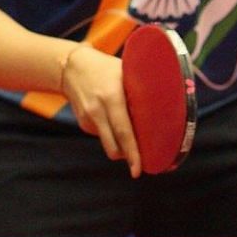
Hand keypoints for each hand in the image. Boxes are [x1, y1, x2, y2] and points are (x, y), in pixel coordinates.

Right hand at [60, 44, 142, 177]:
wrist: (70, 67)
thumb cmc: (105, 68)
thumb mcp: (124, 72)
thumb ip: (139, 89)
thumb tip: (165, 104)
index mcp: (111, 97)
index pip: (123, 131)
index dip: (132, 153)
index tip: (138, 170)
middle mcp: (97, 110)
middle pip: (114, 146)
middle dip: (128, 158)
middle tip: (140, 164)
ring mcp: (87, 118)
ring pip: (108, 144)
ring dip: (120, 148)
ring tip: (130, 138)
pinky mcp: (83, 122)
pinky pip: (101, 135)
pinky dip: (111, 134)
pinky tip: (112, 119)